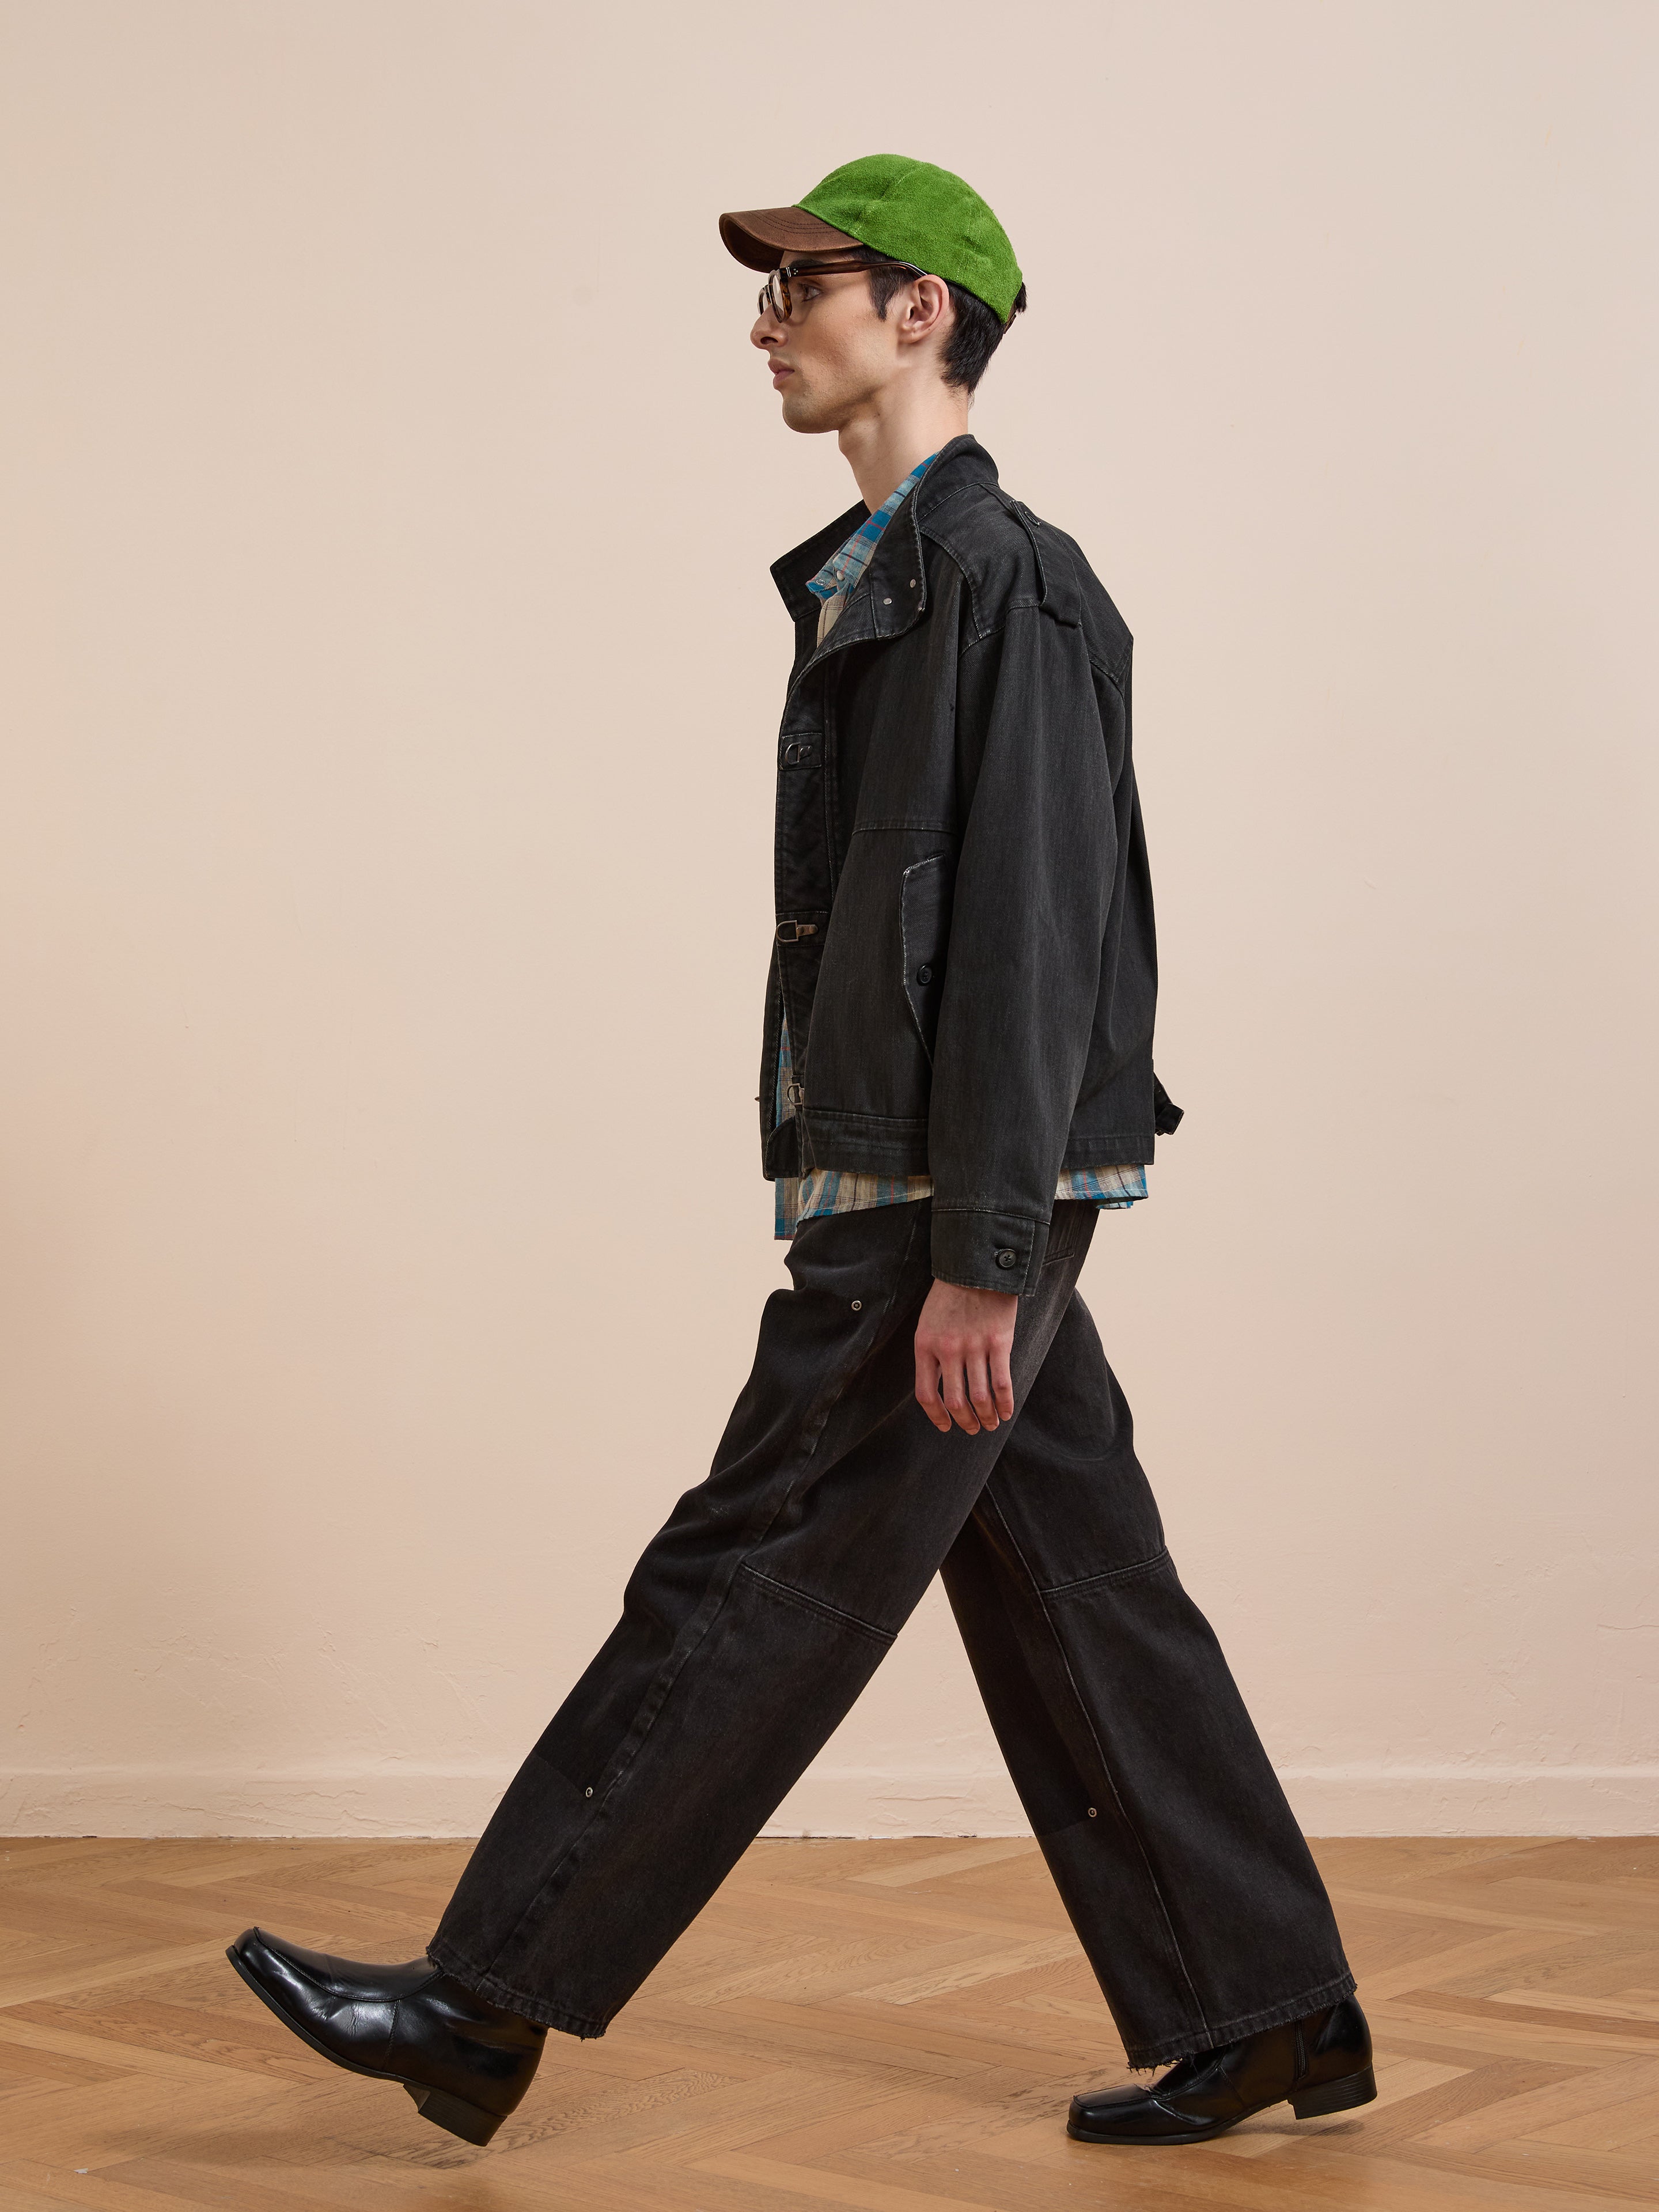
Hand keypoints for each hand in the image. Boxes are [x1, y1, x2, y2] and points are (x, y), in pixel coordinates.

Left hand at [914, 1279, 1016, 1435]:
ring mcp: (974, 1346)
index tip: (945, 1426)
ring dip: (986, 1417)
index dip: (936, 1416)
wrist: (976, 1268)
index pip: (926, 1394)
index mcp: (925, 1346)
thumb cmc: (950, 1297)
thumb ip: (932, 1355)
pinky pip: (1002, 1382)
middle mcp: (948, 1350)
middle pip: (955, 1401)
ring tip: (991, 1424)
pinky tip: (1006, 1412)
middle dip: (965, 1422)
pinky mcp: (999, 1342)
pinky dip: (1005, 1403)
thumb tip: (939, 1390)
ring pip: (980, 1397)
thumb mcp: (928, 1324)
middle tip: (973, 1429)